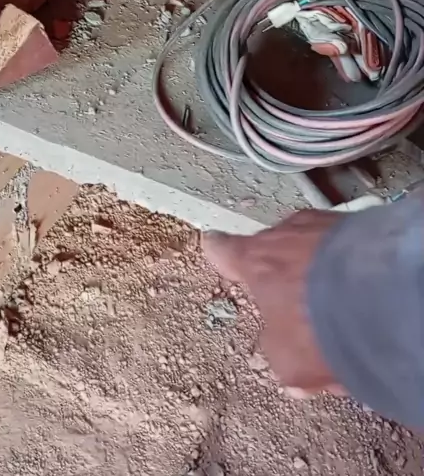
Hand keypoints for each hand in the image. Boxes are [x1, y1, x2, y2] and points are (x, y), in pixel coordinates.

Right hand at [202, 209, 346, 397]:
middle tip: (300, 307)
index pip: (225, 250)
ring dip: (321, 271)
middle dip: (285, 275)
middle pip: (276, 251)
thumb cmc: (320, 322)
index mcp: (256, 261)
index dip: (220, 252)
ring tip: (339, 308)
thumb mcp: (287, 360)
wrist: (377, 295)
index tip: (213, 245)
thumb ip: (278, 356)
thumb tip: (284, 366)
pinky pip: (346, 246)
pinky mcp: (358, 223)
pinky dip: (351, 267)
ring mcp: (322, 224)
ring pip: (314, 248)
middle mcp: (285, 234)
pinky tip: (364, 298)